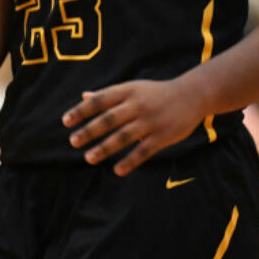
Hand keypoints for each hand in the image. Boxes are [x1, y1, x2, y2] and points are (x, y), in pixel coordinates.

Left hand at [62, 78, 206, 174]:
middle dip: (89, 131)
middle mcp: (137, 105)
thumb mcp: (132, 88)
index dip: (81, 110)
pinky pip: (144, 151)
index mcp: (127, 91)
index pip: (99, 101)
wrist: (193, 95)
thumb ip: (108, 94)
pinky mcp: (163, 136)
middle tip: (73, 142)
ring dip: (105, 148)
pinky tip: (117, 170)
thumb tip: (83, 96)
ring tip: (89, 158)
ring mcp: (150, 121)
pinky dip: (130, 161)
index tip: (65, 121)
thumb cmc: (156, 93)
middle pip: (108, 119)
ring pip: (123, 137)